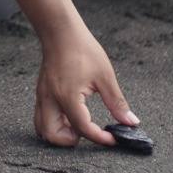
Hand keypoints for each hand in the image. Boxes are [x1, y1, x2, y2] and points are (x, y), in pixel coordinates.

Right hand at [33, 26, 136, 147]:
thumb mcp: (105, 76)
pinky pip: (43, 116)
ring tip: (79, 123)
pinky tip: (71, 112)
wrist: (61, 32)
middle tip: (88, 132)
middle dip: (70, 141)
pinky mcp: (42, 92)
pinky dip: (56, 121)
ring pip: (43, 128)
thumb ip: (117, 102)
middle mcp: (51, 99)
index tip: (112, 138)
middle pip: (52, 136)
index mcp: (68, 97)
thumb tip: (130, 121)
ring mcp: (43, 96)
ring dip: (60, 132)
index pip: (82, 129)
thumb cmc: (82, 49)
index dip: (99, 138)